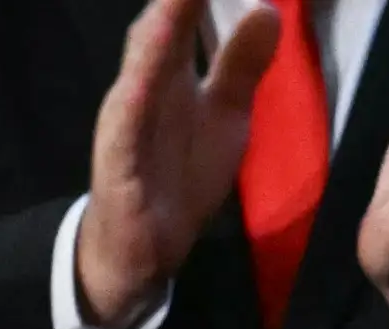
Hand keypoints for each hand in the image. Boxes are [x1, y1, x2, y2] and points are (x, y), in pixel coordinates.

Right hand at [77, 0, 282, 328]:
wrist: (144, 244)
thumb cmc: (180, 170)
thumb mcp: (225, 114)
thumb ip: (241, 65)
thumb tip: (268, 10)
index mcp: (170, 69)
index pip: (185, 13)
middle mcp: (144, 81)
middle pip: (160, 24)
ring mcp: (129, 116)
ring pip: (142, 64)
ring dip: (159, 25)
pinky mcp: (120, 156)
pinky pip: (129, 121)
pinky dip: (138, 92)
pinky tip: (148, 71)